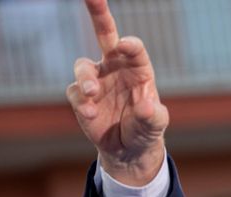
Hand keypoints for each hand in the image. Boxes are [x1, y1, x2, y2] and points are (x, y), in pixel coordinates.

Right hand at [67, 0, 168, 185]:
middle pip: (104, 34)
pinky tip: (91, 114)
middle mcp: (115, 68)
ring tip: (92, 93)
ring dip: (85, 79)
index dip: (129, 45)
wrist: (129, 149)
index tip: (124, 45)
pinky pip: (76, 94)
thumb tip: (147, 106)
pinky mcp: (80, 97)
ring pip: (83, 66)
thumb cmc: (146, 129)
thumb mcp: (155, 125)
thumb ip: (153, 116)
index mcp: (138, 68)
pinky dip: (82, 102)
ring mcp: (96, 80)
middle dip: (98, 13)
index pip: (133, 49)